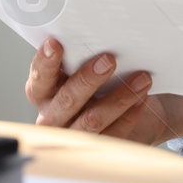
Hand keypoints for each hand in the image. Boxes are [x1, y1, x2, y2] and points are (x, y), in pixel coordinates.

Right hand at [25, 37, 168, 144]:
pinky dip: (130, 114)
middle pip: (67, 101)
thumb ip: (81, 57)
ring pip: (92, 120)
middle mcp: (52, 117)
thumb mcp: (84, 69)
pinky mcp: (99, 149)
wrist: (125, 112)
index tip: (55, 43)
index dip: (45, 62)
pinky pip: (114, 134)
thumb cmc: (99, 83)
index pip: (40, 77)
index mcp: (43, 92)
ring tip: (142, 79)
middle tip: (108, 59)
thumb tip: (97, 33)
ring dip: (119, 98)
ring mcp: (74, 136)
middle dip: (87, 80)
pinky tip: (142, 98)